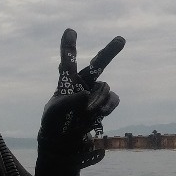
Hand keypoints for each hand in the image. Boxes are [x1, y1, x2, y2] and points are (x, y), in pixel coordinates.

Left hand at [38, 29, 123, 166]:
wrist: (65, 144)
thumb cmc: (54, 125)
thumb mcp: (54, 113)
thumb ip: (68, 102)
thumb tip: (86, 96)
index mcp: (66, 82)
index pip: (67, 62)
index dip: (69, 47)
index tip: (70, 31)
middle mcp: (82, 85)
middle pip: (97, 64)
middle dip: (109, 52)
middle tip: (121, 39)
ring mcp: (95, 95)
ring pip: (105, 88)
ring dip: (99, 99)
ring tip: (88, 111)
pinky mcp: (104, 106)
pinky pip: (113, 99)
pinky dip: (108, 105)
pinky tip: (100, 113)